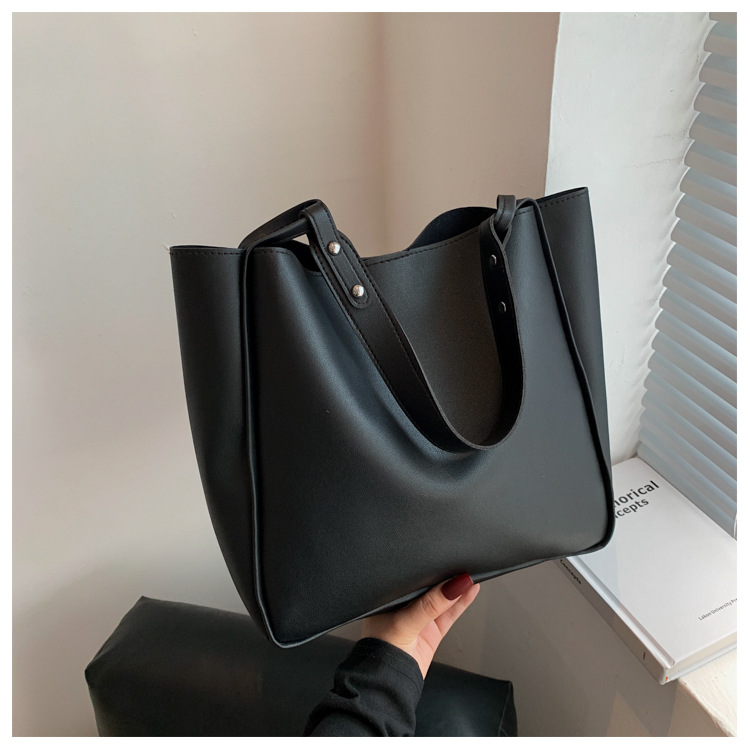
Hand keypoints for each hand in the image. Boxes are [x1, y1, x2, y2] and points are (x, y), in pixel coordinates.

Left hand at [361, 574, 479, 678]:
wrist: (386, 685)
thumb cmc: (379, 652)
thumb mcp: (404, 622)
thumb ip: (429, 605)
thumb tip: (453, 586)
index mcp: (389, 598)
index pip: (413, 578)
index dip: (429, 568)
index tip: (447, 559)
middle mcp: (404, 607)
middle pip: (429, 587)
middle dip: (445, 576)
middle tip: (462, 564)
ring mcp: (418, 619)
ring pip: (442, 600)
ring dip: (457, 589)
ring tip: (471, 574)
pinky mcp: (431, 632)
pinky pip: (449, 614)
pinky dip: (461, 603)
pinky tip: (470, 591)